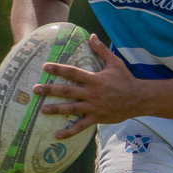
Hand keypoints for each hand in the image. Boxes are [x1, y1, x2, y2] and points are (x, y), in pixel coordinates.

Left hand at [34, 36, 148, 139]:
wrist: (138, 99)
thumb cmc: (126, 79)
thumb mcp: (115, 63)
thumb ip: (101, 50)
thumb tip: (92, 36)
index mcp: (94, 79)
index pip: (72, 72)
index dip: (58, 69)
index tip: (45, 67)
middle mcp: (91, 93)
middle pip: (67, 91)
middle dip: (50, 90)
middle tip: (35, 89)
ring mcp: (93, 107)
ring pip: (71, 109)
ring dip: (56, 109)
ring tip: (42, 110)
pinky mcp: (97, 118)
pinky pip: (81, 126)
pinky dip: (69, 132)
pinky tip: (57, 136)